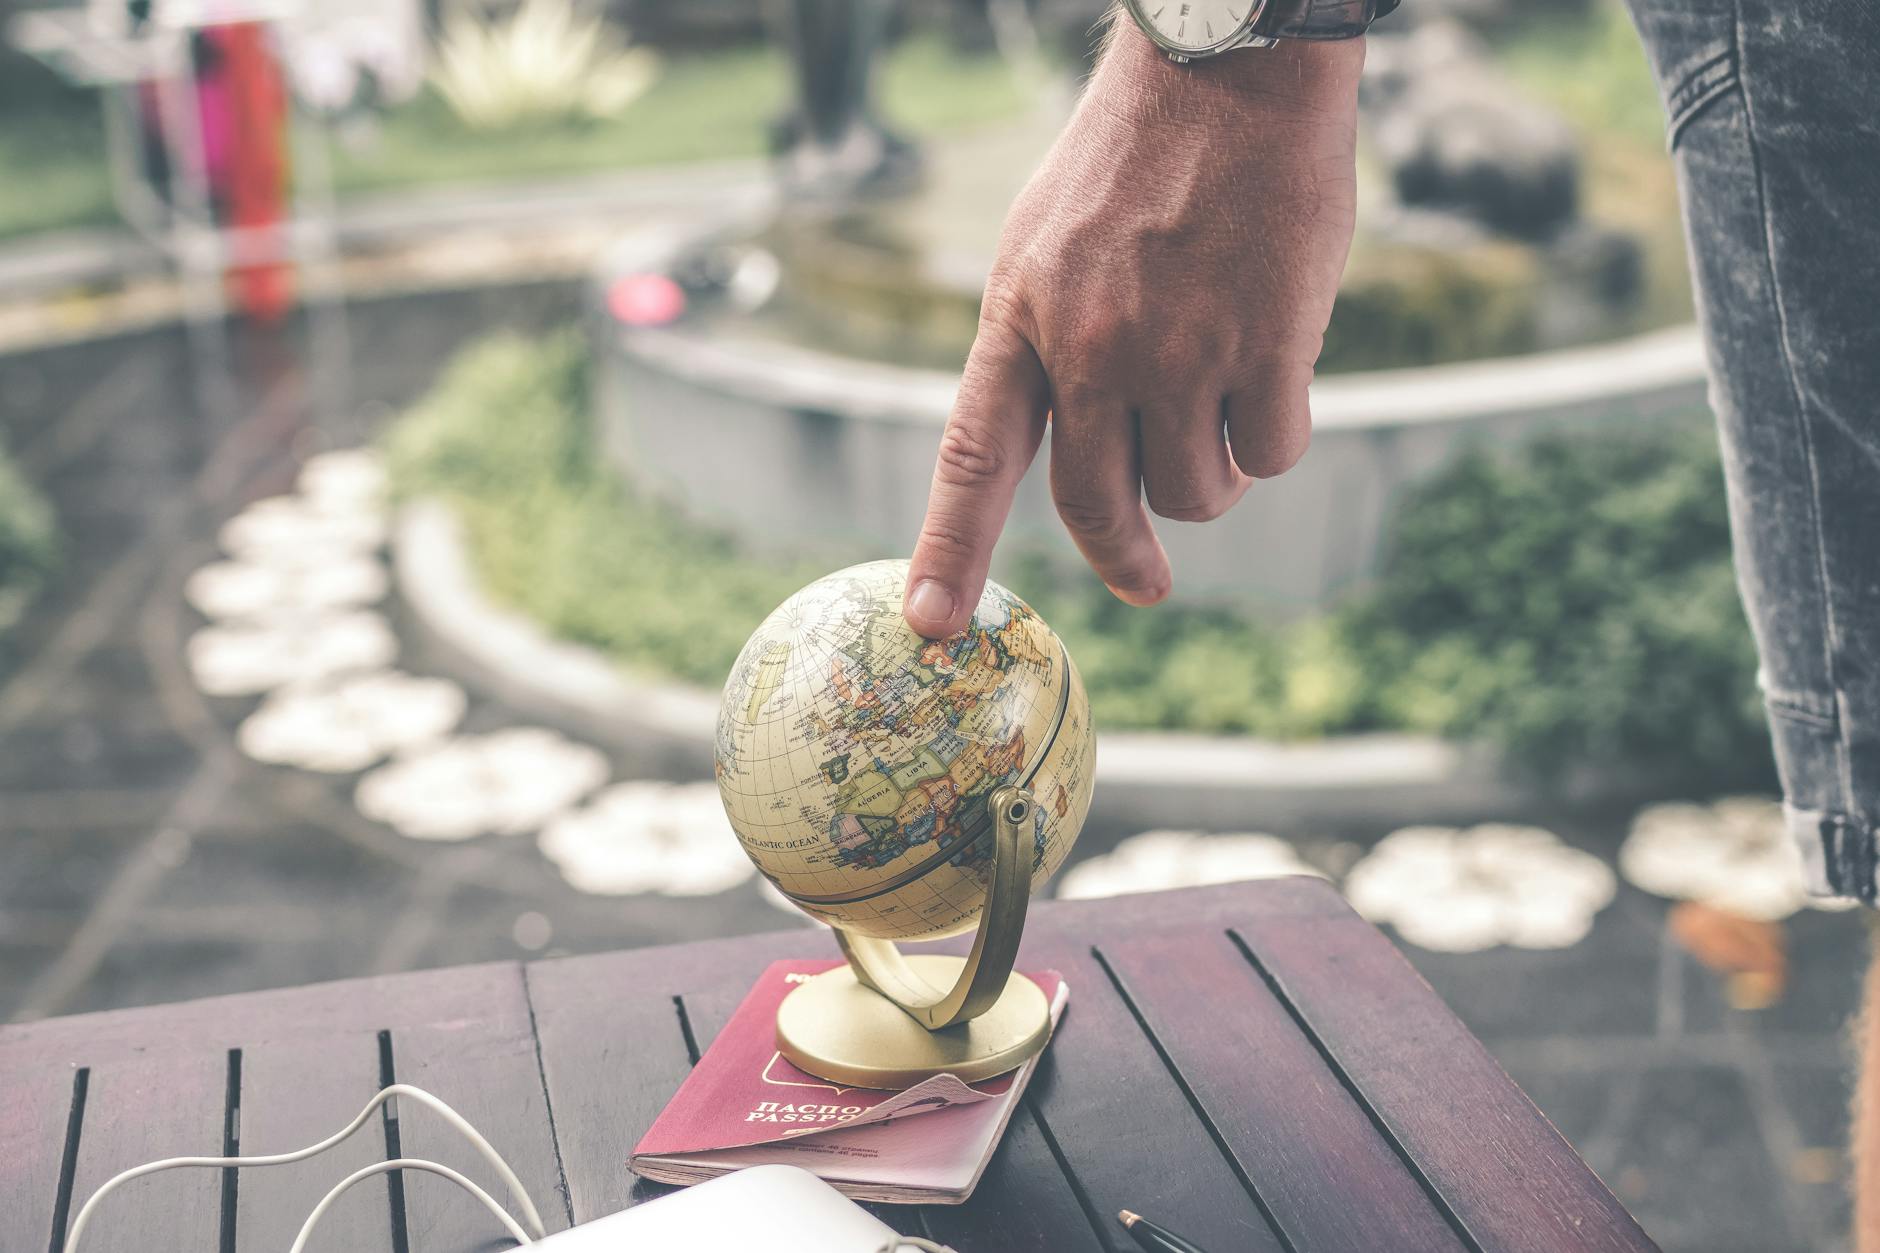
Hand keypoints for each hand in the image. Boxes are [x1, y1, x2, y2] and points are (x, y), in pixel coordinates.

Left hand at [902, 24, 1364, 636]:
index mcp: (1022, 318)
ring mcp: (1179, 350)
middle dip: (1123, 555)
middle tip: (1144, 582)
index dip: (950, 546)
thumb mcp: (1046, 244)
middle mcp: (1090, 346)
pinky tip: (1274, 375)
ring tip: (1221, 412)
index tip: (932, 623)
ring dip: (1212, 480)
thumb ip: (1045, 345)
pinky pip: (1270, 452)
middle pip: (1095, 503)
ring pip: (1193, 495)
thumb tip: (1076, 445)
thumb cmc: (1140, 156)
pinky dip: (1274, 435)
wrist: (1230, 69)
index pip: (973, 455)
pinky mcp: (1265, 345)